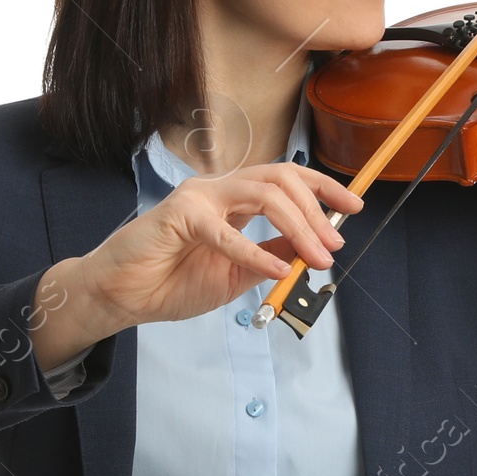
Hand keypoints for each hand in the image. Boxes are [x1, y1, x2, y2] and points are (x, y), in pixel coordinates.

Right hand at [31, 163, 363, 369]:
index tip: (353, 208)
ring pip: (263, 194)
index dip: (323, 188)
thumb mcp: (238, 273)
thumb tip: (311, 249)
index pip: (286, 179)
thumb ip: (272, 255)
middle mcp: (219, 189)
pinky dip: (257, 253)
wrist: (123, 296)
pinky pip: (227, 232)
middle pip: (282, 179)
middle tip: (334, 245)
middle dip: (317, 210)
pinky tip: (278, 271)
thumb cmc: (171, 282)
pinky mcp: (179, 214)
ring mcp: (199, 196)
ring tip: (317, 258)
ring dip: (299, 226)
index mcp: (233, 200)